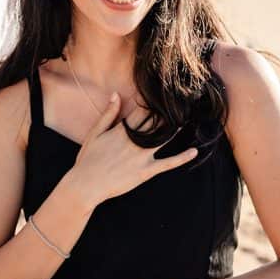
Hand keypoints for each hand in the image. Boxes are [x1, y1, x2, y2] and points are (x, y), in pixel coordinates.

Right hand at [67, 93, 196, 208]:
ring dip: (176, 128)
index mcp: (122, 130)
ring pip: (164, 139)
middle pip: (155, 122)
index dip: (152, 102)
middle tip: (181, 103)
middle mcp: (135, 141)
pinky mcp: (145, 172)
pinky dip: (181, 158)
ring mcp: (141, 157)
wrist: (86, 185)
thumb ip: (108, 114)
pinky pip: (167, 164)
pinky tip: (194, 152)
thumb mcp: (95, 133)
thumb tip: (116, 94)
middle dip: (167, 113)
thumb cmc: (87, 159)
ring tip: (188, 119)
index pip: (141, 111)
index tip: (163, 93)